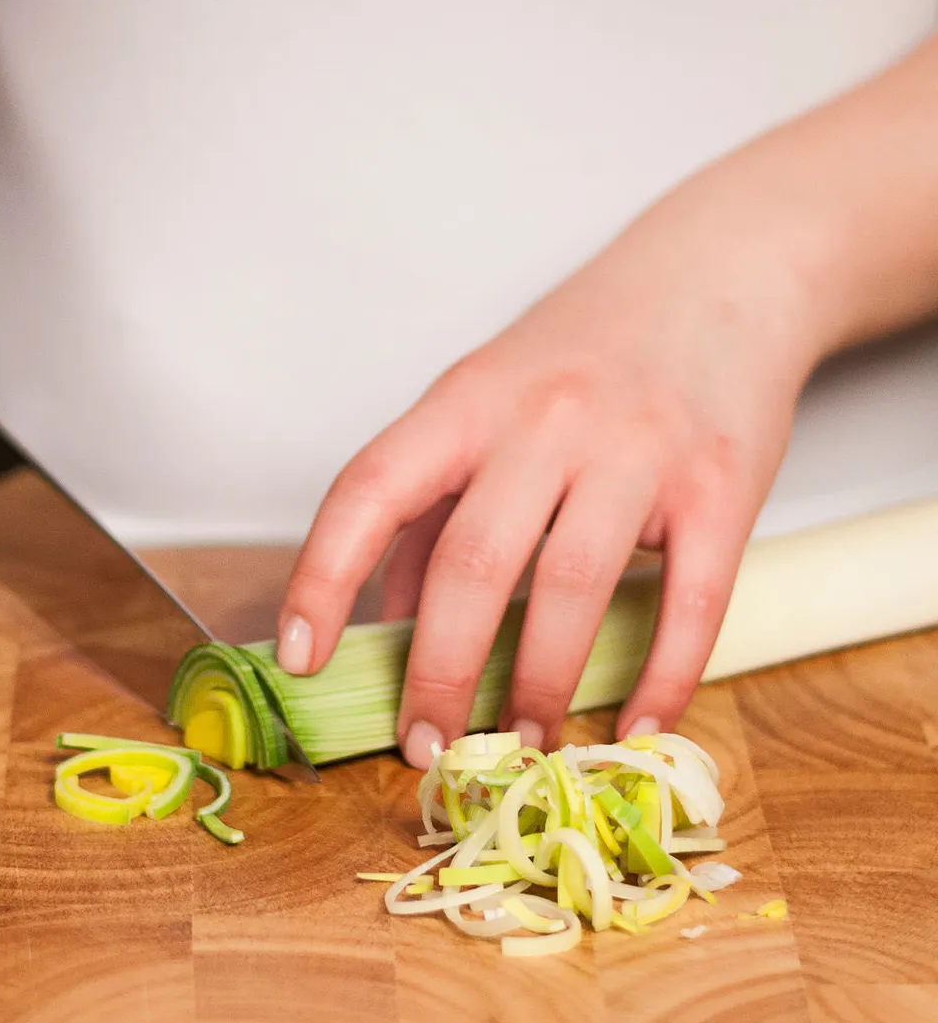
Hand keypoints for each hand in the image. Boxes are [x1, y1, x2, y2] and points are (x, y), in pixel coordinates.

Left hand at [277, 166, 828, 766]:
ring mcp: (638, 450)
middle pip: (472, 563)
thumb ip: (427, 510)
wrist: (718, 275)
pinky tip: (635, 726)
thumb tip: (382, 623)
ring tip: (523, 744)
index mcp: (467, 402)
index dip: (322, 577)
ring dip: (540, 687)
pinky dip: (662, 677)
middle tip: (427, 747)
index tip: (300, 657)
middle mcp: (545, 420)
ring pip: (573, 590)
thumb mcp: (482, 404)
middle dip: (438, 673)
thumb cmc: (583, 352)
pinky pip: (692, 600)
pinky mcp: (722, 484)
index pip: (369, 491)